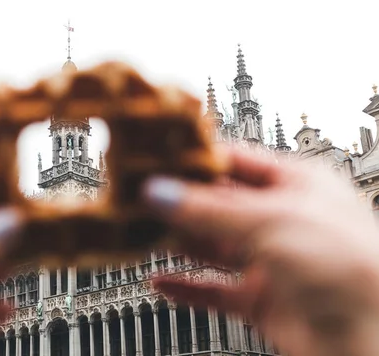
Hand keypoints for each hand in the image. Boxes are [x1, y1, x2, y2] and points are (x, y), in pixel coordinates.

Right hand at [143, 147, 378, 355]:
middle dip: (180, 202)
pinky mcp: (261, 300)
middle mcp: (282, 220)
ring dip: (178, 242)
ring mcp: (271, 261)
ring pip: (211, 246)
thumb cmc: (352, 267)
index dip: (195, 161)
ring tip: (142, 235)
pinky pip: (212, 290)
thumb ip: (209, 210)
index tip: (156, 159)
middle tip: (140, 199)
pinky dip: (185, 287)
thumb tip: (162, 192)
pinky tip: (161, 281)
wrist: (375, 337)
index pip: (234, 162)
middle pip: (217, 205)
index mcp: (296, 185)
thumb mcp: (272, 221)